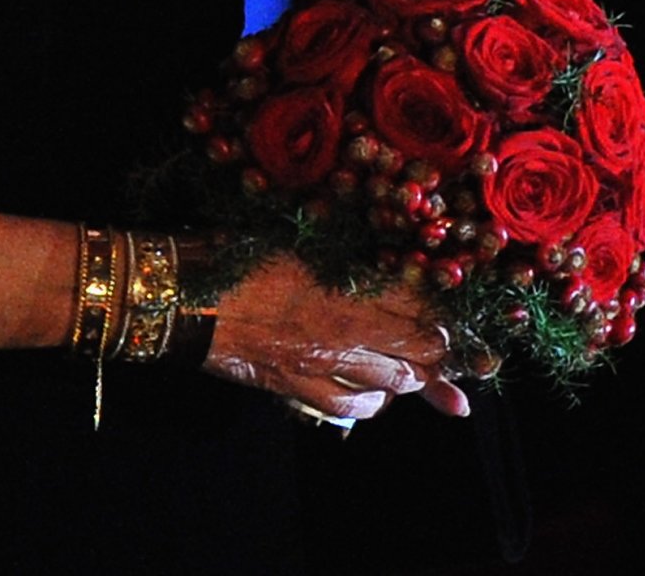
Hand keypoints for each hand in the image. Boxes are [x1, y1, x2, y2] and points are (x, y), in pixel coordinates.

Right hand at [204, 256, 469, 423]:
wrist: (186, 295)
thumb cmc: (238, 252)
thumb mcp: (296, 237)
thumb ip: (343, 248)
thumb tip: (381, 253)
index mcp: (343, 281)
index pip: (417, 304)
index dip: (444, 312)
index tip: (458, 314)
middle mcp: (341, 327)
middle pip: (416, 349)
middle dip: (439, 351)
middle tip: (452, 349)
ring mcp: (321, 364)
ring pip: (393, 382)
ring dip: (411, 376)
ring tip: (418, 370)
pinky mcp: (299, 388)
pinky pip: (354, 407)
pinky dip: (373, 401)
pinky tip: (375, 392)